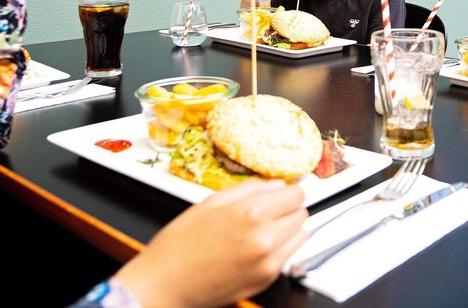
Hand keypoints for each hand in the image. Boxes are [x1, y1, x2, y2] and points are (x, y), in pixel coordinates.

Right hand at [114, 179, 306, 307]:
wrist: (165, 284)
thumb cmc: (180, 244)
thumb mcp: (211, 202)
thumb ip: (249, 188)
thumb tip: (274, 184)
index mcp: (251, 213)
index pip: (296, 195)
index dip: (287, 191)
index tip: (279, 193)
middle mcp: (264, 238)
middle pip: (302, 214)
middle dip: (287, 209)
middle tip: (268, 211)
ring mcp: (268, 262)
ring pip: (301, 235)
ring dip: (288, 229)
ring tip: (262, 229)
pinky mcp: (267, 280)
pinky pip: (288, 256)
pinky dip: (280, 249)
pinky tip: (257, 247)